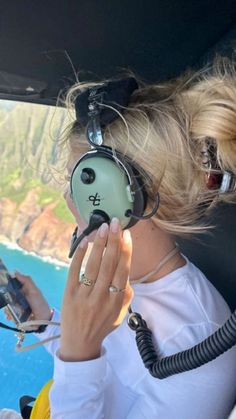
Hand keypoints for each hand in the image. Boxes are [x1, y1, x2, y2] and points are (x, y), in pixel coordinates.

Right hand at [5, 272, 50, 322]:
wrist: (43, 319)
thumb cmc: (39, 303)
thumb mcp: (34, 290)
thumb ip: (26, 280)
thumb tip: (15, 272)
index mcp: (24, 290)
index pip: (12, 285)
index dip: (7, 285)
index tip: (3, 286)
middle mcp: (20, 297)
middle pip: (7, 295)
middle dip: (5, 298)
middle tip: (6, 301)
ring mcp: (17, 306)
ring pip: (7, 305)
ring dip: (6, 308)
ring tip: (9, 311)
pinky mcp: (16, 315)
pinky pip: (9, 313)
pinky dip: (8, 315)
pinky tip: (10, 316)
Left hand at [60, 218, 132, 361]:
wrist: (80, 342)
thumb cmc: (103, 323)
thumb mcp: (121, 312)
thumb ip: (126, 292)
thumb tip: (125, 268)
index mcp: (116, 301)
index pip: (122, 271)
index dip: (125, 251)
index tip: (126, 234)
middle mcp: (101, 297)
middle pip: (108, 264)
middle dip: (113, 241)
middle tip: (115, 223)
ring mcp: (84, 295)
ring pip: (93, 265)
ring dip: (99, 244)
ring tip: (102, 227)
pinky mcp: (69, 293)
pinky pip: (74, 271)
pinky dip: (80, 255)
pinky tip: (85, 241)